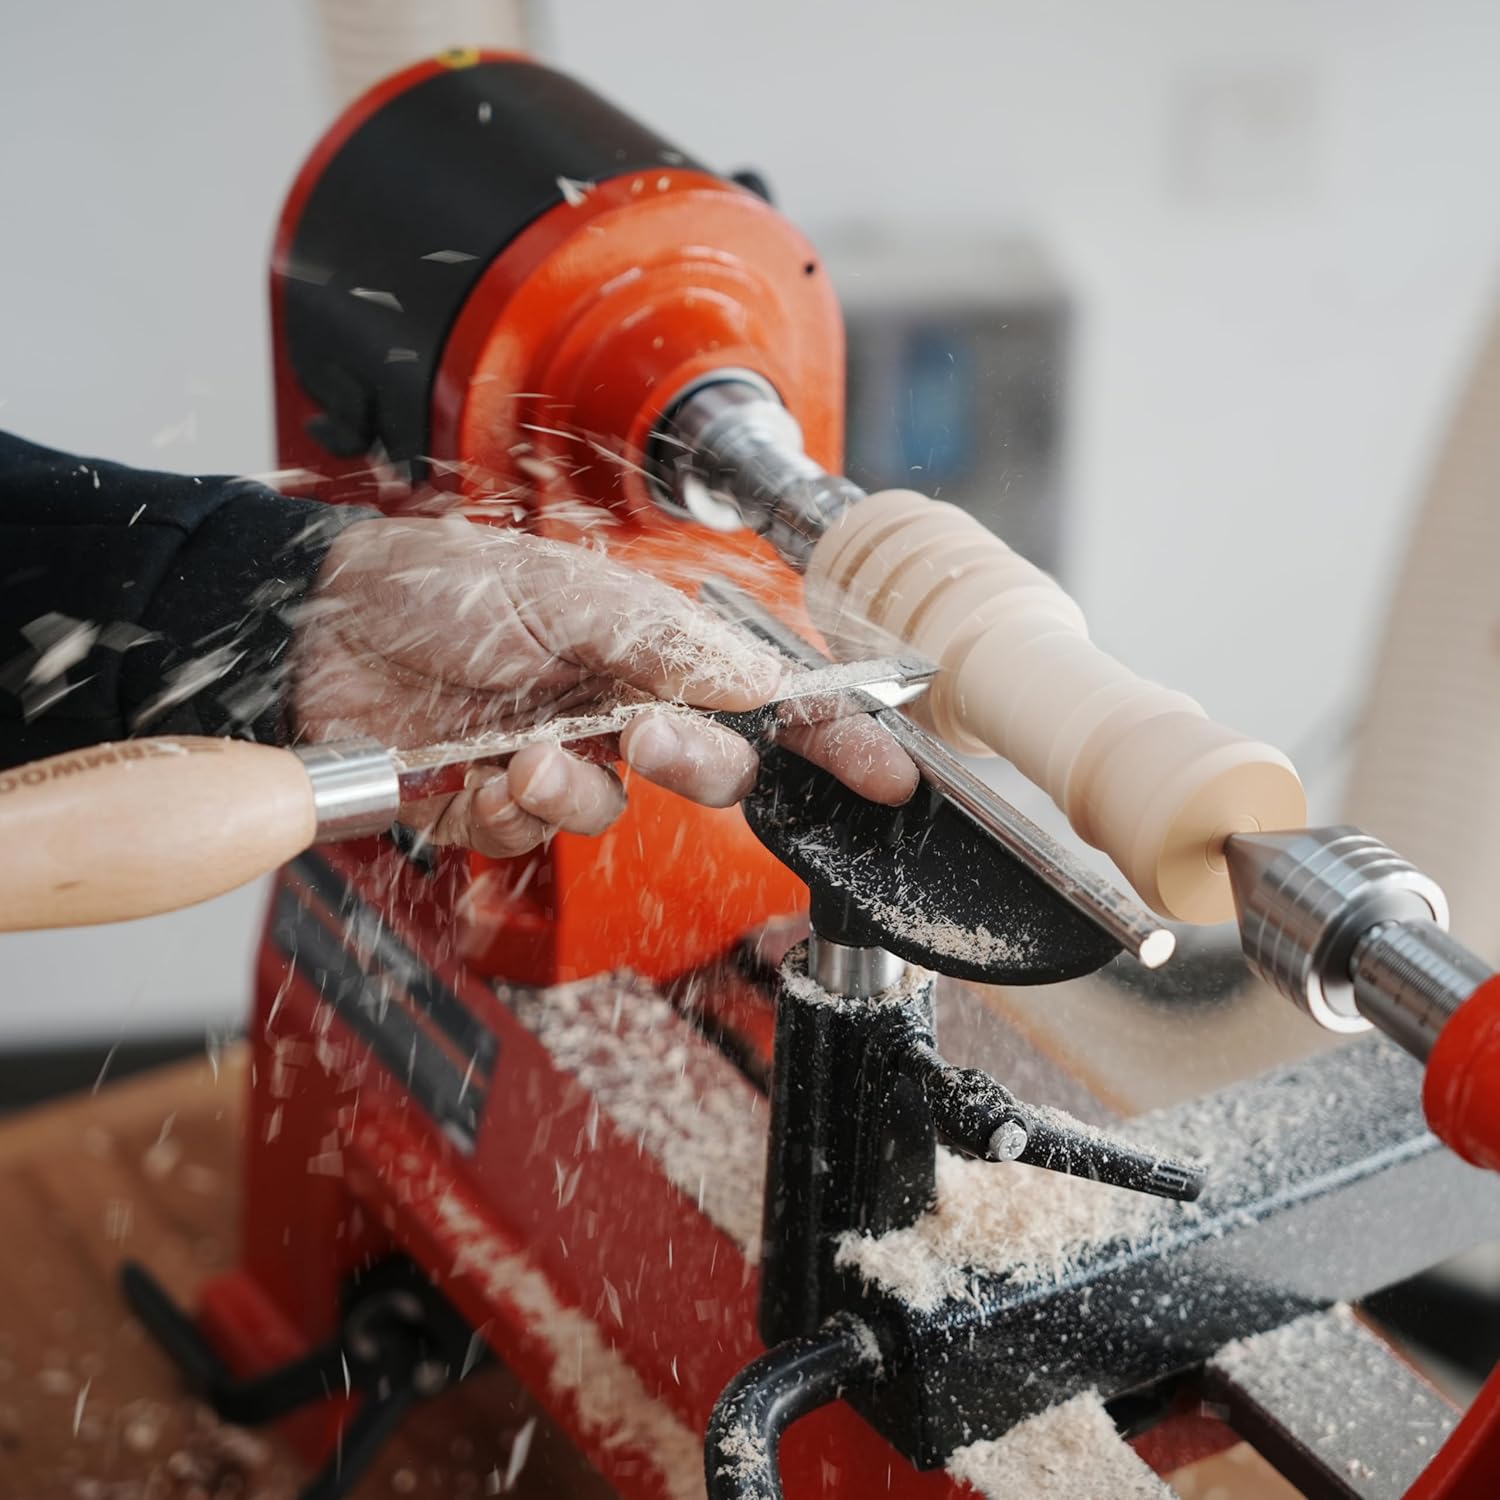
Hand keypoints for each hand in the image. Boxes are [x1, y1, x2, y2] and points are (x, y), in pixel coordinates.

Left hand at [291, 516, 917, 855]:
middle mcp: (612, 706)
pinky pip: (531, 838)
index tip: (886, 771)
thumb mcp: (565, 592)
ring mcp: (555, 759)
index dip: (828, 737)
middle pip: (708, 767)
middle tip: (647, 736)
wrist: (317, 623)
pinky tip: (470, 776)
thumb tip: (764, 682)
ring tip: (518, 755)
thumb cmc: (439, 581)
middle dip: (689, 761)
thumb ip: (668, 644)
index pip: (762, 699)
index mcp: (647, 647)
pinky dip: (504, 815)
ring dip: (572, 792)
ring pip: (612, 815)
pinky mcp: (492, 804)